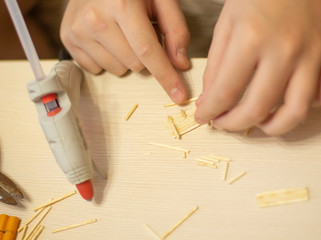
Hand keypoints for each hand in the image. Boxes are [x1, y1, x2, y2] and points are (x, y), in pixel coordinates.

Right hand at [60, 0, 189, 103]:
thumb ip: (176, 29)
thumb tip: (180, 64)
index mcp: (122, 5)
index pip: (147, 51)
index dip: (166, 76)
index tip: (179, 95)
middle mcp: (95, 18)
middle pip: (135, 65)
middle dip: (145, 55)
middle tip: (140, 31)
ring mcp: (78, 30)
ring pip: (118, 70)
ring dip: (126, 57)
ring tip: (122, 31)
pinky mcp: (67, 38)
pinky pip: (96, 69)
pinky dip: (108, 58)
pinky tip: (106, 37)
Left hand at [195, 0, 320, 134]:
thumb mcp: (227, 23)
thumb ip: (216, 65)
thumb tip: (210, 99)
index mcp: (251, 38)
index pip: (225, 91)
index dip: (210, 112)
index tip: (204, 118)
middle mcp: (284, 50)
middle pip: (258, 108)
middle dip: (234, 125)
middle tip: (225, 124)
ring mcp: (312, 54)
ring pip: (296, 112)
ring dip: (273, 128)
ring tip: (258, 124)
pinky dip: (305, 107)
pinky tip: (288, 102)